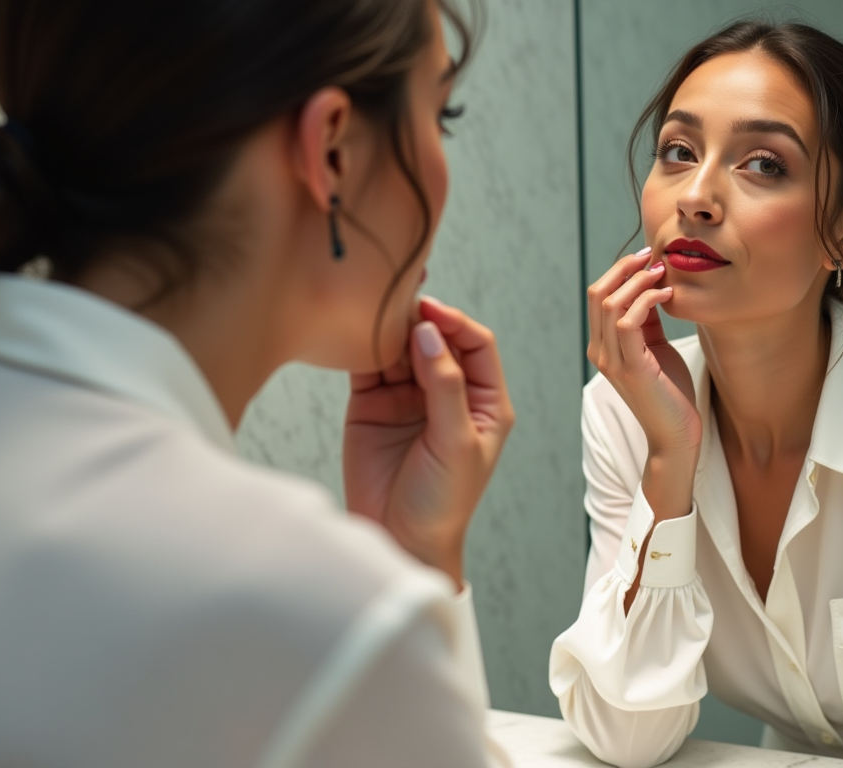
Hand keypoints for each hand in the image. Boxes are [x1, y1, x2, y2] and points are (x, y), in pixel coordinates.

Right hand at [344, 298, 513, 586]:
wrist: (399, 540)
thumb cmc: (442, 503)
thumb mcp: (455, 443)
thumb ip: (444, 386)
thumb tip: (429, 334)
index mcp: (484, 401)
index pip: (477, 345)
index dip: (456, 323)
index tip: (431, 312)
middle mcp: (448, 392)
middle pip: (437, 339)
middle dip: (421, 320)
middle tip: (399, 303)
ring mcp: (408, 396)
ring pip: (401, 347)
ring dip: (391, 330)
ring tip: (376, 314)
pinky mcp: (372, 403)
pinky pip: (369, 365)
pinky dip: (364, 347)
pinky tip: (357, 335)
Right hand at [588, 248, 700, 519]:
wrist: (676, 435)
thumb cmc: (670, 393)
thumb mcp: (655, 349)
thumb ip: (648, 322)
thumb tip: (652, 287)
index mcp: (603, 347)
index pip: (598, 296)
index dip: (619, 272)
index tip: (646, 258)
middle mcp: (600, 352)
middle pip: (597, 294)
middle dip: (624, 268)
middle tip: (651, 256)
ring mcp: (612, 361)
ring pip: (610, 304)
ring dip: (637, 282)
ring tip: (662, 274)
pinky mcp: (630, 369)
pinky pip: (628, 322)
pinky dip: (647, 301)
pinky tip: (667, 296)